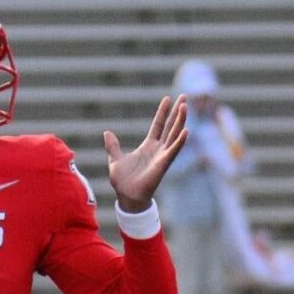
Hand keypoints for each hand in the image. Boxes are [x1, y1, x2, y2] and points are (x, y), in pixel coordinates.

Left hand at [103, 95, 187, 212]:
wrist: (126, 196)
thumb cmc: (123, 181)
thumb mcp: (115, 159)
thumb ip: (112, 146)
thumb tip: (107, 132)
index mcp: (147, 146)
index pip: (158, 125)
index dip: (162, 112)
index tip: (167, 99)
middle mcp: (158, 149)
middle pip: (170, 126)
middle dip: (177, 112)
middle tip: (185, 96)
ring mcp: (162, 156)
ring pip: (174, 135)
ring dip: (180, 121)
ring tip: (185, 106)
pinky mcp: (163, 164)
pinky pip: (173, 151)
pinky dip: (179, 141)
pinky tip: (186, 131)